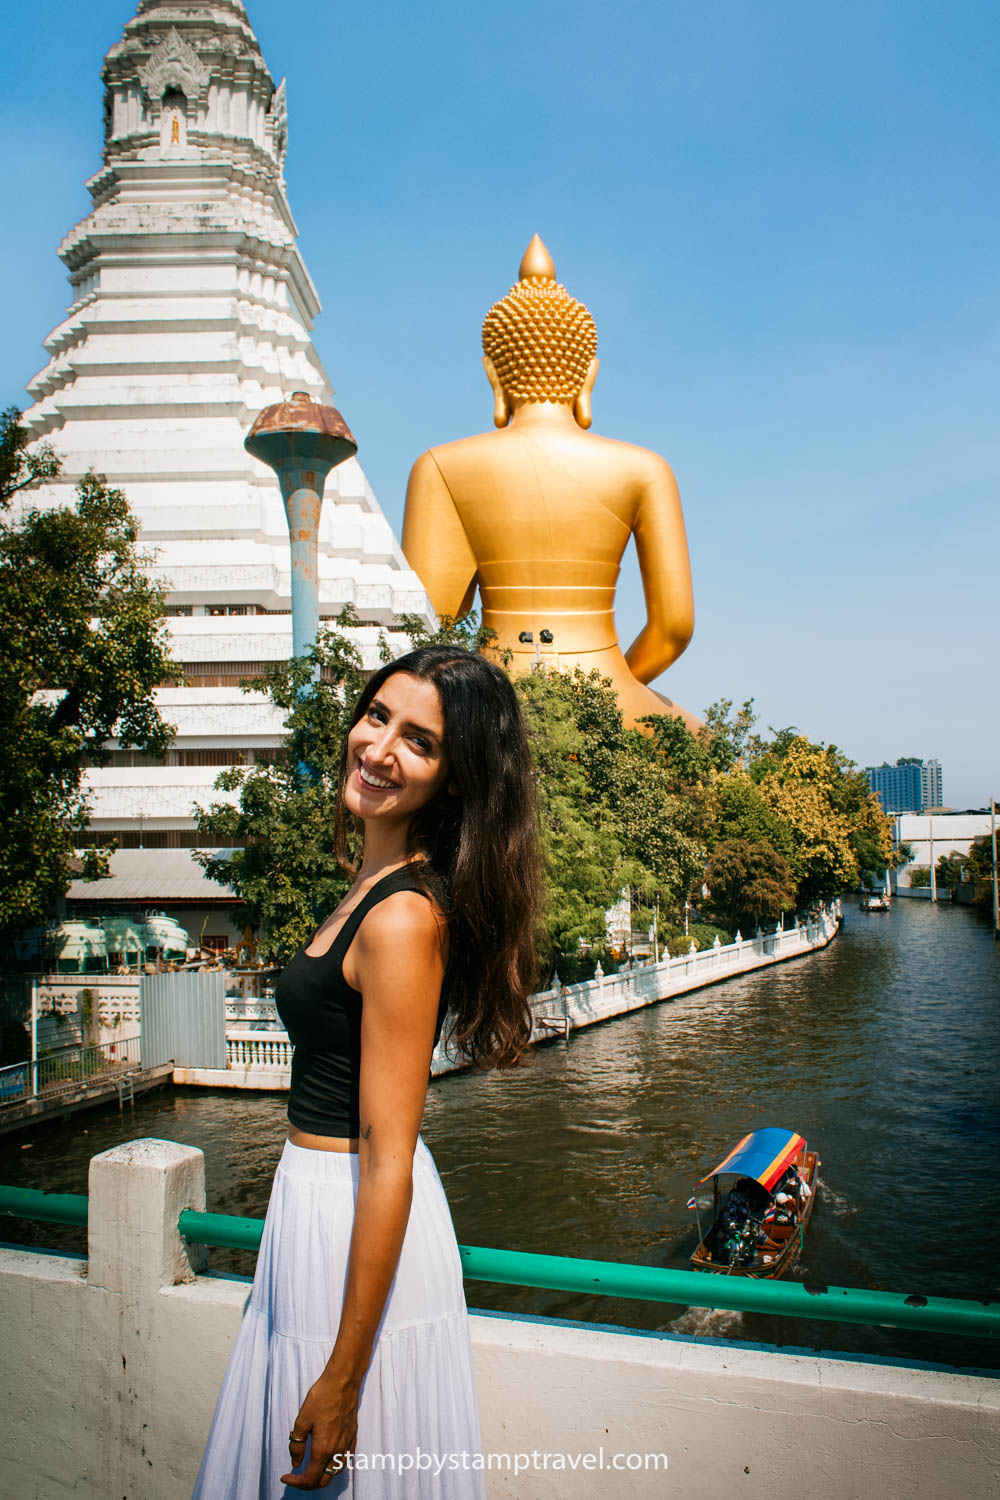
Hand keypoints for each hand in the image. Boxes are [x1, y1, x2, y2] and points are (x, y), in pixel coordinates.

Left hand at [281, 1371, 359, 1489]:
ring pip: (336, 1472)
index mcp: (322, 1449)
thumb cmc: (321, 1397)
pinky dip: (335, 1466)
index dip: (296, 1482)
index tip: (286, 1477)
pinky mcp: (353, 1436)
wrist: (343, 1381)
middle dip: (309, 1484)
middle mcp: (336, 1451)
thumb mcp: (302, 1420)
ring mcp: (347, 1444)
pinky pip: (345, 1459)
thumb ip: (297, 1445)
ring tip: (312, 1470)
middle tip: (297, 1478)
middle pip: (324, 1480)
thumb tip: (295, 1463)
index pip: (310, 1479)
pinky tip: (328, 1457)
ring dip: (323, 1476)